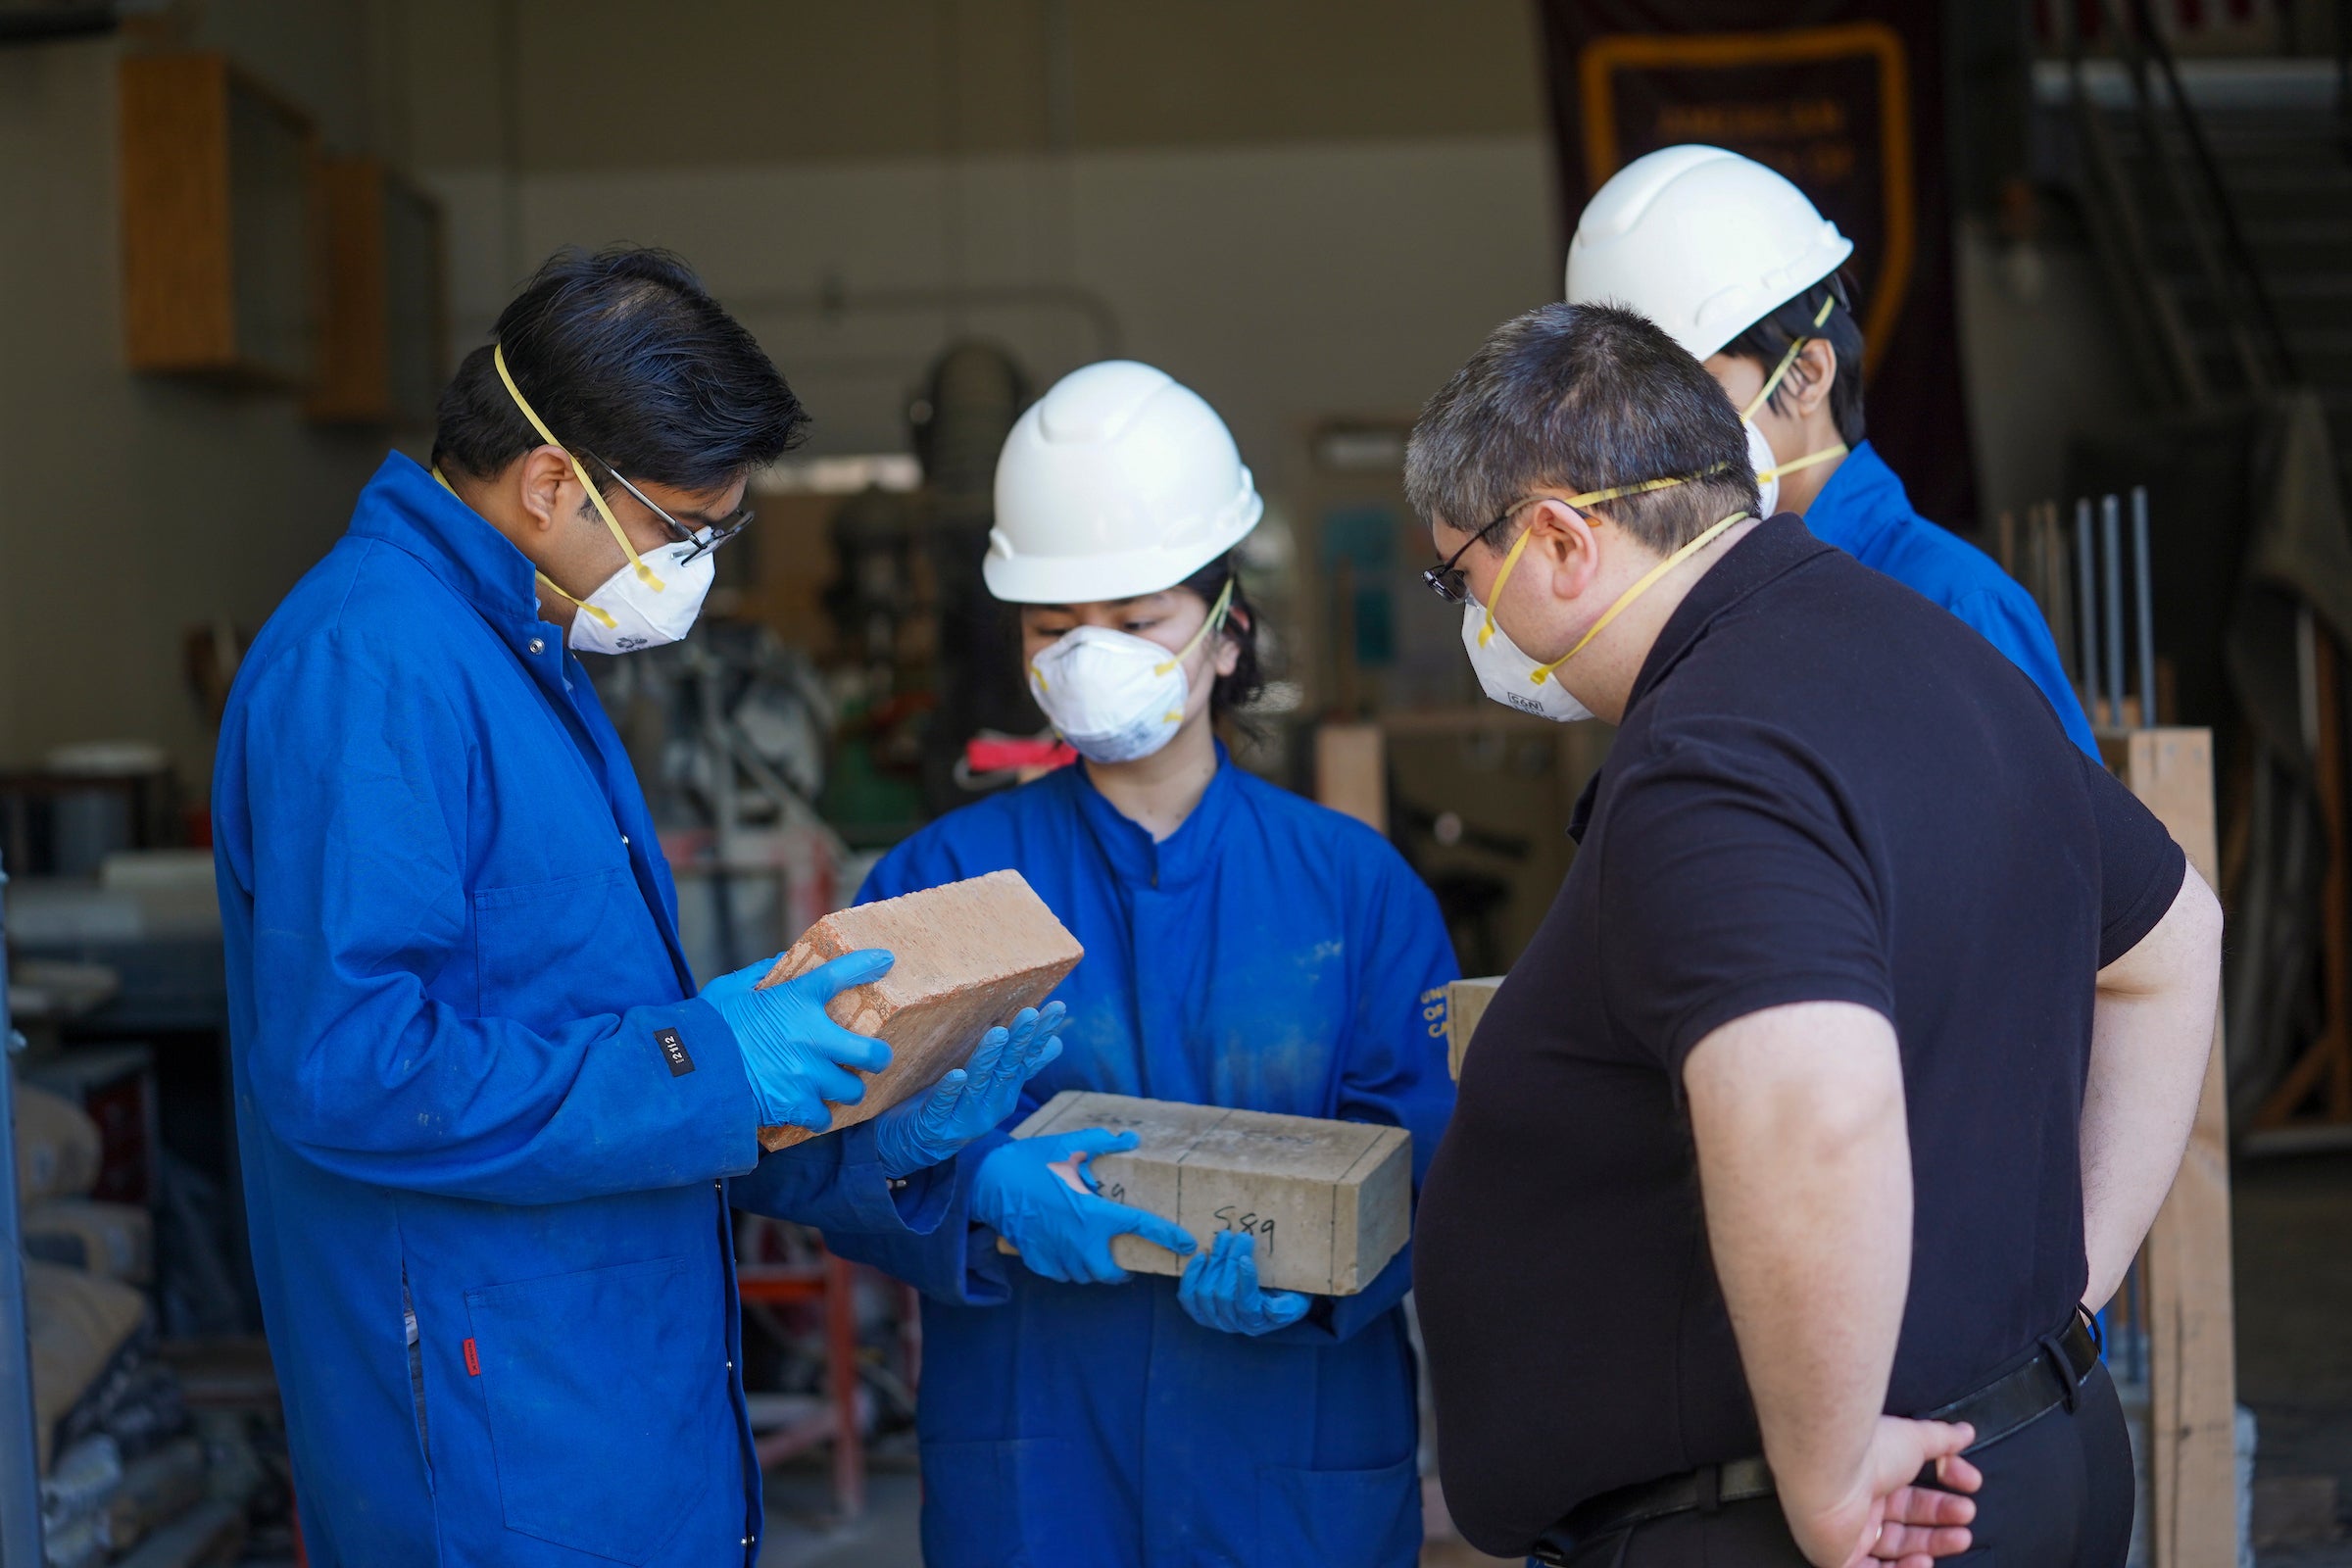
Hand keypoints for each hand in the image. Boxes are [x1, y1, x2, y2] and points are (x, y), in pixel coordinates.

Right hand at [702, 949, 895, 1132]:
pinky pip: (822, 1118)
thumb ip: (758, 975)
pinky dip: (817, 1115)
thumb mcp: (729, 990)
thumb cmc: (706, 1028)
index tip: (884, 960)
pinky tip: (809, 1108)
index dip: (868, 963)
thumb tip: (778, 964)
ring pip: (852, 1091)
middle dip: (878, 1057)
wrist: (688, 1073)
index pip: (843, 973)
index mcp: (796, 1001)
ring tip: (836, 1086)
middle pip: (873, 1054)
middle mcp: (812, 1038)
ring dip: (845, 1089)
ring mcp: (806, 1076)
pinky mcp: (794, 1106)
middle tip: (871, 1058)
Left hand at [871, 1003, 1067, 1177]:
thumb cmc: (955, 1108)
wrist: (914, 1145)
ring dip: (989, 1058)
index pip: (1027, 1059)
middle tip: (1031, 1013)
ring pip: (978, 1083)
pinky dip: (950, 1090)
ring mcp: (964, 1117)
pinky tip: (957, 1074)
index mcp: (1004, 1093)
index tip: (1057, 1007)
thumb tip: (1056, 1044)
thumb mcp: (991, 1086)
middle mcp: (990, 1106)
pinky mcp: (935, 1124)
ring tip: (999, 1033)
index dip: (1041, 1035)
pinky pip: (943, 1105)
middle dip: (1020, 1041)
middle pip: (1007, 1068)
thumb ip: (1022, 1067)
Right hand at [973, 1128, 1197, 1283]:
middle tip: (1124, 1263)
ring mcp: (1058, 1255)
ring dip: (1093, 1268)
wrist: (988, 1183)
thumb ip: (1102, 1144)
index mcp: (1095, 1213)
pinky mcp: (1039, 1262)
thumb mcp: (1069, 1146)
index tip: (1187, 1245)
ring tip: (1092, 1253)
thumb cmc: (1032, 1163)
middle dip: (1121, 1271)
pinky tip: (1065, 1251)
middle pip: (1112, 1272)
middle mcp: (1081, 1241)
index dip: (1169, 1237)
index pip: (1143, 1227)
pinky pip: (1062, 1273)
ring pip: (1085, 1275)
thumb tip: (1129, 1139)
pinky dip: (1068, 1267)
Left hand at [1177, 1230, 1308, 1335]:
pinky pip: (1188, 1297)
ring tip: (1225, 1238)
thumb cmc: (1287, 1296)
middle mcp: (1233, 1324)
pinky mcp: (1198, 1309)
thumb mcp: (1296, 1301)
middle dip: (1231, 1261)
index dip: (1244, 1282)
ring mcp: (1213, 1318)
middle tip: (1240, 1236)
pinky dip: (1192, 1276)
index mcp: (1256, 1322)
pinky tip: (1202, 1256)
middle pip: (1223, 1294)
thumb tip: (1272, 1310)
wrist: (1273, 1295)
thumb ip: (1288, 1307)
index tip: (1246, 1258)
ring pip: (1205, 1292)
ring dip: (1214, 1262)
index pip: (1246, 1304)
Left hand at [1783, 1417, 1979, 1567]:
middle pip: (1906, 1522)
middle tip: (1967, 1515)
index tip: (1968, 1489)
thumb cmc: (1866, 1452)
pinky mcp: (1837, 1555)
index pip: (1912, 1494)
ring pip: (1894, 1549)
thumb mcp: (1914, 1438)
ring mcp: (1848, 1530)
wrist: (1832, 1470)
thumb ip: (1941, 1439)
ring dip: (1930, 1547)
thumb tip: (1963, 1432)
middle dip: (1942, 1521)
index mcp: (1871, 1477)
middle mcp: (1858, 1503)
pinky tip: (1924, 1561)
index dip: (1942, 1496)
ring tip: (1959, 1538)